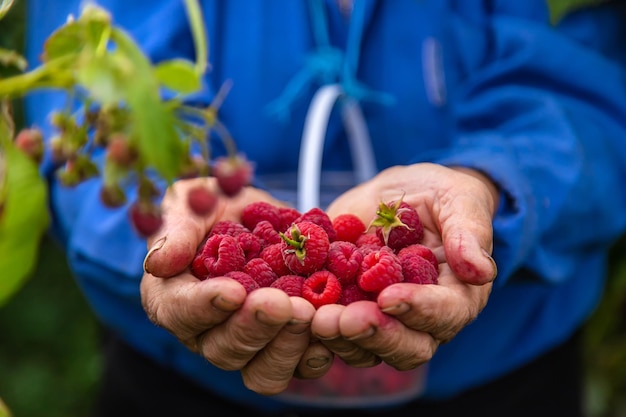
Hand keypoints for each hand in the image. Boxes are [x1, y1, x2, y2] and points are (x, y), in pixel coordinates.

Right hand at [141, 177, 332, 393]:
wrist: (257, 215)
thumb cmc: (214, 205)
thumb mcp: (192, 201)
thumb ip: (177, 228)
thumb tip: (158, 262)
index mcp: (172, 297)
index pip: (179, 312)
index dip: (205, 306)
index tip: (233, 290)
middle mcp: (207, 331)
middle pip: (223, 349)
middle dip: (253, 327)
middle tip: (281, 303)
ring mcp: (247, 343)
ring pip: (260, 370)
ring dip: (285, 346)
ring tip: (307, 313)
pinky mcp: (283, 344)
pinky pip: (298, 366)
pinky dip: (314, 353)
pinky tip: (327, 327)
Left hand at [314, 163, 497, 369]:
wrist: (399, 196)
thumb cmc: (439, 196)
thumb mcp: (458, 199)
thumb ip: (469, 231)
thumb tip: (481, 270)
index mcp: (456, 295)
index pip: (444, 314)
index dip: (418, 310)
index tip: (388, 297)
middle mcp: (420, 318)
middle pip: (406, 346)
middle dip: (375, 335)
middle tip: (344, 319)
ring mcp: (380, 318)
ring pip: (365, 347)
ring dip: (340, 338)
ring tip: (315, 318)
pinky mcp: (346, 309)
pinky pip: (332, 330)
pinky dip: (313, 325)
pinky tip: (295, 309)